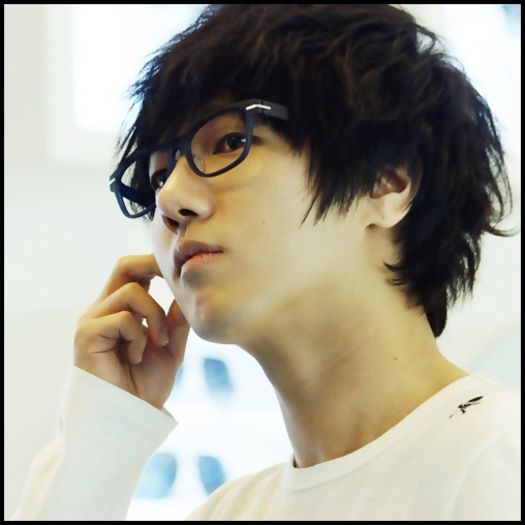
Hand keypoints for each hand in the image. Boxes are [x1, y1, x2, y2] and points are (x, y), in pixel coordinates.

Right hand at [74, 254, 189, 409]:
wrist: (127, 420)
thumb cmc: (144, 388)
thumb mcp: (170, 349)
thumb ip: (175, 321)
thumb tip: (185, 293)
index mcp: (122, 311)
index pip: (134, 272)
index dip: (155, 263)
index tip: (178, 269)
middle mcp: (104, 310)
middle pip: (124, 266)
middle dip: (152, 265)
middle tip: (174, 278)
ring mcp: (92, 320)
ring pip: (132, 292)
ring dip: (155, 317)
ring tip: (157, 344)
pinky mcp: (86, 334)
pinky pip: (124, 318)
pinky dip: (139, 337)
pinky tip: (135, 357)